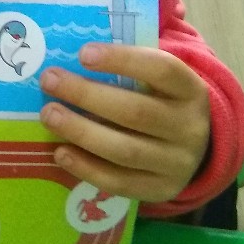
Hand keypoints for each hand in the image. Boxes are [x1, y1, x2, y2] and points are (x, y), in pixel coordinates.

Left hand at [39, 44, 210, 203]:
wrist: (194, 152)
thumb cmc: (161, 104)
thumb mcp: (159, 83)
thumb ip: (128, 68)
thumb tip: (75, 57)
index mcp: (191, 90)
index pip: (161, 70)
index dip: (122, 60)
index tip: (83, 53)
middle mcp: (189, 127)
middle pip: (136, 111)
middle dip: (87, 95)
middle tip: (49, 81)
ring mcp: (177, 163)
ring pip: (125, 150)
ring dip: (81, 131)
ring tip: (49, 115)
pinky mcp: (161, 190)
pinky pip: (119, 182)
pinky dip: (86, 168)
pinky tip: (60, 153)